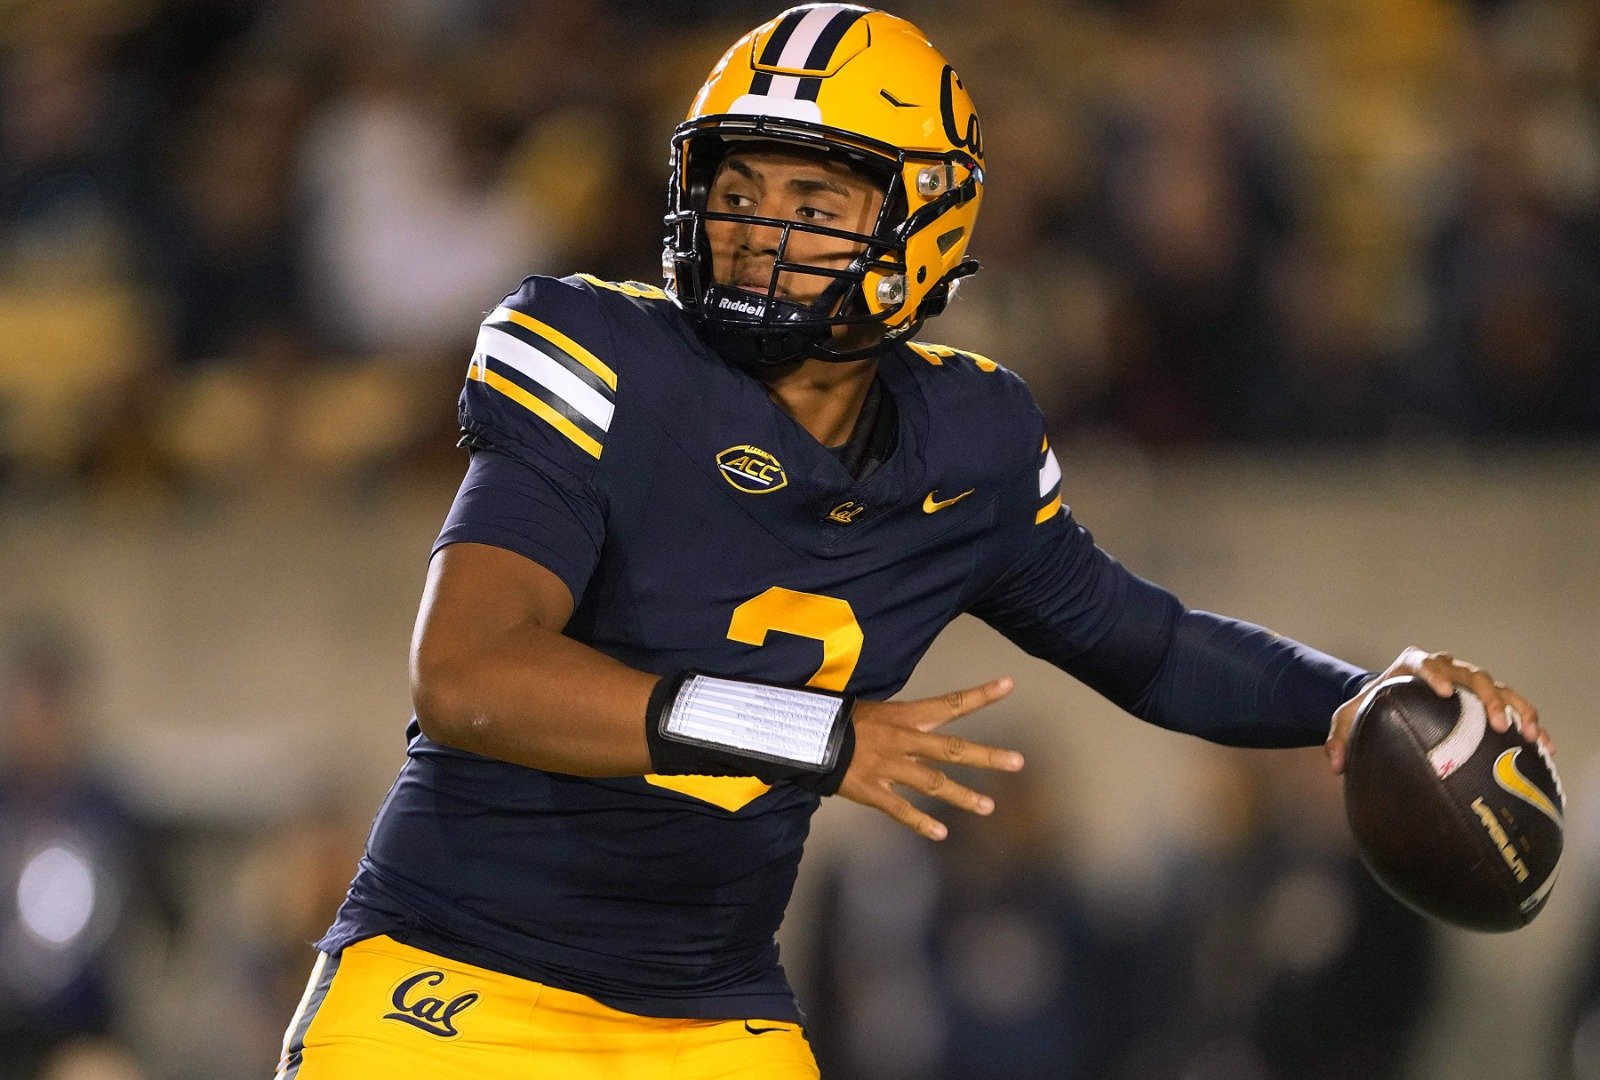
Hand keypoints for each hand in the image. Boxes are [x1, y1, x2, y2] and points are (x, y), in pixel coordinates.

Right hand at [838, 677, 1025, 839]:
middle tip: (1017, 762)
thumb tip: (928, 727)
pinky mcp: (873, 790)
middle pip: (952, 749)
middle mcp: (904, 740)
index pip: (950, 703)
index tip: (1009, 684)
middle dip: (987, 756)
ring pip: (933, 783)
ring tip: (988, 807)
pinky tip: (941, 833)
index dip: (980, 695)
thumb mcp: (879, 711)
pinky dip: (921, 822)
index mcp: (906, 716)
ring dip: (963, 796)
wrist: (807, 737)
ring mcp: (890, 767)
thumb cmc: (844, 721)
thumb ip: (906, 723)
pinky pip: (901, 809)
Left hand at [1325, 646, 1548, 774]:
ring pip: (1498, 688)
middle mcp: (1446, 669)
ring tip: (1526, 734)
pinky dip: (1528, 723)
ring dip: (1515, 708)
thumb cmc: (1374, 708)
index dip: (1435, 673)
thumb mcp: (1351, 718)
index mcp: (1412, 665)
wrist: (1394, 702)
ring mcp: (1470, 682)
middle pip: (1472, 675)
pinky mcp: (1486, 700)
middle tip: (1495, 722)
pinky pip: (1513, 707)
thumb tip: (1336, 764)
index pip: (1424, 662)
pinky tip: (1542, 746)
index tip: (1445, 691)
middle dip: (1486, 696)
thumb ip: (1340, 737)